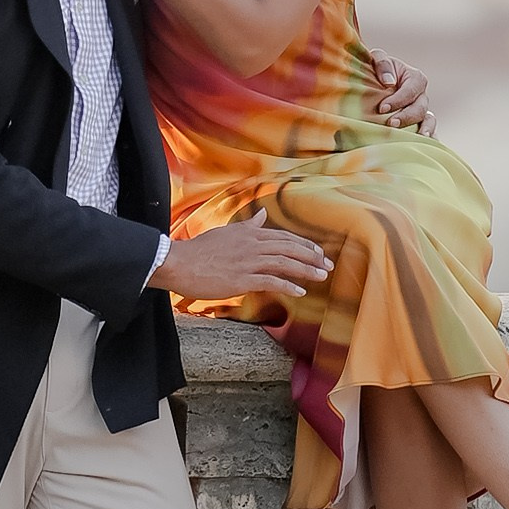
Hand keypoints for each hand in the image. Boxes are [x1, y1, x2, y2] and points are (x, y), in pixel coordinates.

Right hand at [152, 217, 332, 302]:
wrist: (180, 263)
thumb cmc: (200, 250)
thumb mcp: (227, 232)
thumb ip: (248, 226)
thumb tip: (262, 216)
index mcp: (249, 233)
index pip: (284, 237)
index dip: (304, 245)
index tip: (318, 253)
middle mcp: (252, 244)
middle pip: (290, 248)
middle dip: (312, 256)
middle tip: (328, 266)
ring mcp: (248, 261)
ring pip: (285, 263)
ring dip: (306, 270)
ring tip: (322, 277)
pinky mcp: (242, 278)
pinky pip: (271, 280)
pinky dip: (288, 285)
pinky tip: (300, 291)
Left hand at [366, 47, 434, 135]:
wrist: (373, 84)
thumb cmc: (375, 69)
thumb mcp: (377, 58)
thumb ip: (382, 63)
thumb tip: (389, 82)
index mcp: (415, 78)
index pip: (411, 90)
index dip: (398, 99)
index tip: (382, 108)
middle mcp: (421, 96)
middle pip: (420, 108)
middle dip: (406, 116)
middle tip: (391, 123)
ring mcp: (422, 112)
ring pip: (429, 121)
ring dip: (422, 130)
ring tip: (416, 138)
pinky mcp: (419, 125)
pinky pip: (429, 133)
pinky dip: (429, 140)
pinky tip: (422, 147)